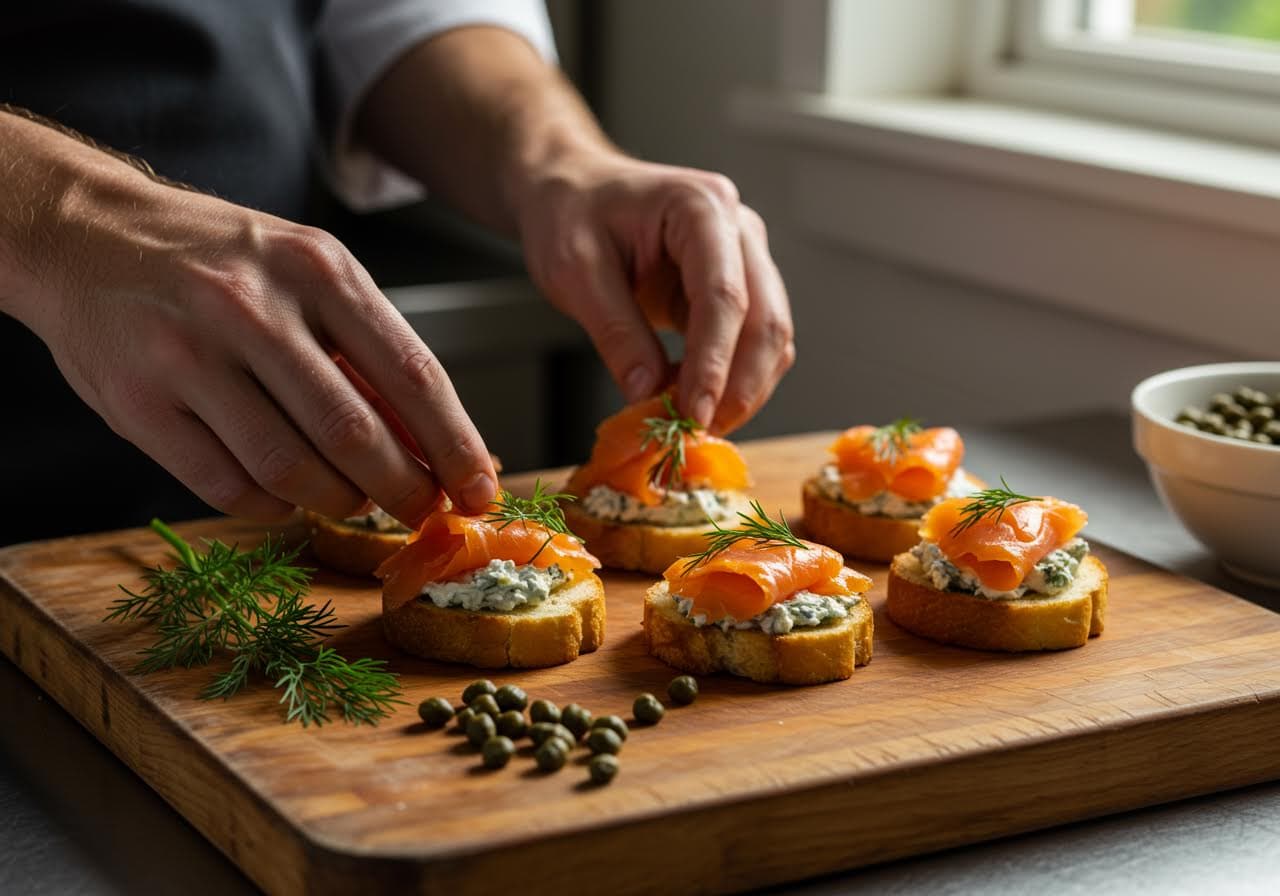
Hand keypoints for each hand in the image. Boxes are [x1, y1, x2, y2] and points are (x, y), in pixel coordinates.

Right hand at [8, 150, 495, 524]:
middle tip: (420, 511)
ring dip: (338, 502)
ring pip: (292, 469)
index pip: (412, 375)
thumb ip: (368, 348)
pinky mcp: (137, 402)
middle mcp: (253, 308)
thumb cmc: (220, 260)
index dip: (455, 446)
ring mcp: (189, 355)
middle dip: (404, 490)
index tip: (480, 491)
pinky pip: (227, 485)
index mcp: (317, 269)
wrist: (89, 232)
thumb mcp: (307, 271)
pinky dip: (271, 505)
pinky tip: (284, 495)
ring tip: (350, 498)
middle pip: (355, 434)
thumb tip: (436, 443)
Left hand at [516, 152, 794, 433]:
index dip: (714, 363)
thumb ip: (615, 331)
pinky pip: (752, 341)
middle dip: (740, 385)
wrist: (573, 190)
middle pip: (766, 319)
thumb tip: (647, 394)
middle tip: (700, 431)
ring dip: (743, 387)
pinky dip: (732, 377)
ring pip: (771, 336)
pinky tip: (696, 399)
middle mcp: (737, 229)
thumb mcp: (574, 270)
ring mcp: (744, 257)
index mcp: (700, 207)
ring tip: (696, 422)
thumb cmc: (569, 213)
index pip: (725, 295)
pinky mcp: (737, 286)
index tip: (695, 414)